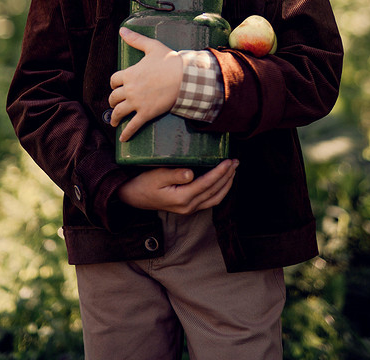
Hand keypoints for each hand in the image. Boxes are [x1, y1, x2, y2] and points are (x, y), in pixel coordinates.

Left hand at [109, 28, 183, 140]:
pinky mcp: (146, 114)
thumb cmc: (169, 61)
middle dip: (113, 101)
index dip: (114, 84)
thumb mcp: (151, 47)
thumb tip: (122, 30)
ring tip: (114, 122)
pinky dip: (126, 133)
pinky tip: (122, 138)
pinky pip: (132, 126)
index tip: (116, 87)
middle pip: (114, 97)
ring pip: (119, 112)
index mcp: (129, 74)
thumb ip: (135, 39)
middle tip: (115, 104)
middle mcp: (130, 89)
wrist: (184, 78)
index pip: (114, 80)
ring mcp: (137, 103)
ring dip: (115, 118)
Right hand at [116, 159, 238, 213]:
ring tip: (233, 170)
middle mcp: (188, 206)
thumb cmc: (143, 183)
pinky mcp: (188, 207)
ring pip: (215, 198)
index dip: (220, 172)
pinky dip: (219, 190)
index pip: (207, 184)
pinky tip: (222, 180)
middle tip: (236, 162)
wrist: (133, 197)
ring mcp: (189, 209)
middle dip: (228, 177)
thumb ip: (174, 174)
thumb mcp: (156, 176)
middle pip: (215, 192)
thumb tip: (190, 173)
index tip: (229, 161)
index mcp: (181, 198)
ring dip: (226, 184)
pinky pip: (209, 200)